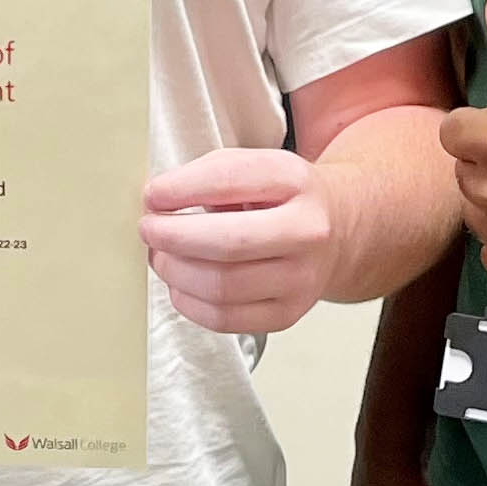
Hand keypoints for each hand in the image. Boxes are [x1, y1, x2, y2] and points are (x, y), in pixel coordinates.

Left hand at [139, 147, 335, 332]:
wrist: (337, 230)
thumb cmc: (281, 198)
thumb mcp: (254, 166)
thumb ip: (208, 176)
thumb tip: (158, 200)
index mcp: (294, 181)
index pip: (229, 180)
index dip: (180, 189)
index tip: (152, 195)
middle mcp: (307, 230)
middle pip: (227, 242)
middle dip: (172, 236)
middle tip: (149, 229)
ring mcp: (301, 277)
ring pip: (221, 285)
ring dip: (175, 271)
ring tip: (162, 256)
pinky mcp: (287, 314)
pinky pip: (224, 319)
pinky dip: (189, 302)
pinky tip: (181, 284)